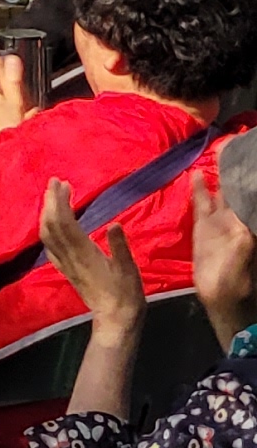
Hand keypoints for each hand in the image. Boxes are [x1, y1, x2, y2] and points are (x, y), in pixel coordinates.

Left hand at [0, 40, 35, 147]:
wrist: (7, 156)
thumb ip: (11, 81)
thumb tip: (10, 59)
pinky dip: (10, 101)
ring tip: (11, 79)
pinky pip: (3, 107)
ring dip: (2, 85)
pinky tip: (22, 106)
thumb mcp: (12, 102)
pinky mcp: (0, 123)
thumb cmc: (6, 131)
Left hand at [41, 178, 146, 342]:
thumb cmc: (125, 295)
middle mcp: (69, 255)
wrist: (115, 321)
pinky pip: (49, 246)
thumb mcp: (129, 270)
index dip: (60, 201)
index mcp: (83, 252)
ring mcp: (64, 263)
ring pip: (47, 234)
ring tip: (53, 198)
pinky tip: (51, 225)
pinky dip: (46, 229)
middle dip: (51, 201)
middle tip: (55, 182)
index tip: (62, 184)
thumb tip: (114, 223)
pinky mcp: (65, 270)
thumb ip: (120, 247)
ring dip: (47, 212)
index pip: (64, 221)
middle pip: (52, 223)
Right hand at [196, 164, 256, 339]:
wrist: (221, 301)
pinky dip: (199, 188)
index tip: (246, 158)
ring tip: (217, 151)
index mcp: (246, 227)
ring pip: (221, 193)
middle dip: (236, 172)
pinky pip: (201, 202)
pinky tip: (197, 174)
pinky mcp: (203, 227)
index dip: (247, 180)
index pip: (248, 198)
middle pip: (237, 191)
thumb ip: (241, 244)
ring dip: (220, 176)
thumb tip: (243, 223)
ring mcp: (219, 223)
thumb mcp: (240, 264)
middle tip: (234, 146)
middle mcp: (235, 220)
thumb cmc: (235, 285)